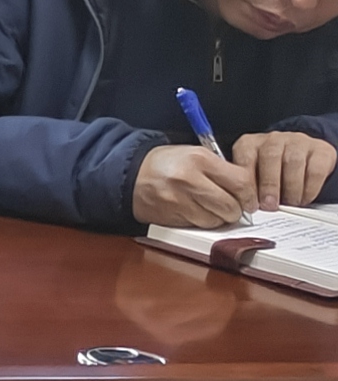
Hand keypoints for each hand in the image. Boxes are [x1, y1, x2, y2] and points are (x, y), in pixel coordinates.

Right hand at [135, 143, 255, 229]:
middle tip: (231, 206)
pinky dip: (201, 221)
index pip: (241, 183)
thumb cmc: (167, 164)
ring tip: (209, 207)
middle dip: (235, 210)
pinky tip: (194, 211)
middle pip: (230, 206)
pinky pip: (199, 225)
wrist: (131, 175)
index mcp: (200, 160)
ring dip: (218, 217)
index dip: (250, 195)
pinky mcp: (171, 216)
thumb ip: (223, 170)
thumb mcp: (196, 155)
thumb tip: (248, 192)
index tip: (249, 199)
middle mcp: (189, 180)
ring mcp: (178, 200)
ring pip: (216, 220)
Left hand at [233, 131, 336, 210]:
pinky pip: (315, 170)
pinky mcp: (320, 150)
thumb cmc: (270, 173)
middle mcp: (272, 139)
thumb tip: (244, 206)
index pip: (245, 159)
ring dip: (291, 188)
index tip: (250, 203)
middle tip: (270, 205)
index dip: (247, 183)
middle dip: (269, 185)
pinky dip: (309, 188)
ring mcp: (297, 141)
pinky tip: (304, 198)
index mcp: (249, 145)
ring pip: (293, 162)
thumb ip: (246, 187)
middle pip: (271, 157)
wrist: (302, 160)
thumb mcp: (252, 177)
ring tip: (289, 204)